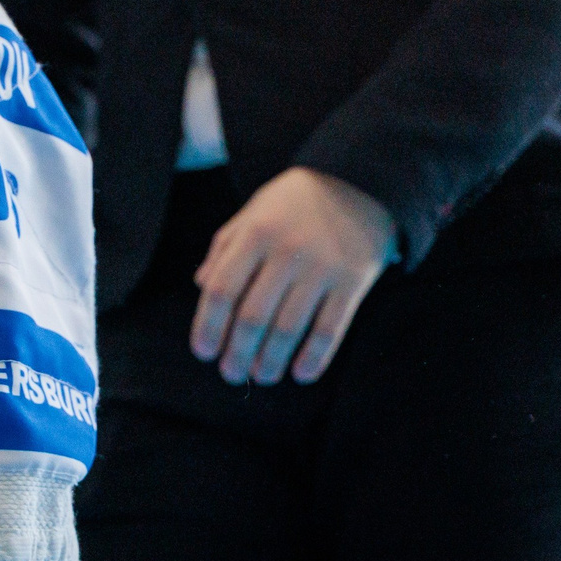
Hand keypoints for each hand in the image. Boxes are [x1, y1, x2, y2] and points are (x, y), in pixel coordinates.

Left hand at [191, 168, 393, 385]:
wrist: (359, 183)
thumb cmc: (293, 204)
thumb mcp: (252, 213)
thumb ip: (224, 249)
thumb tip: (201, 287)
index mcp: (255, 234)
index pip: (222, 289)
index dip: (208, 325)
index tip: (203, 352)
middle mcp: (287, 252)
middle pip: (254, 316)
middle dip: (238, 352)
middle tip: (232, 374)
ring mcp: (322, 269)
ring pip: (290, 328)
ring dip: (272, 360)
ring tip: (262, 376)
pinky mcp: (352, 283)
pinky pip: (330, 329)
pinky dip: (314, 357)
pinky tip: (300, 374)